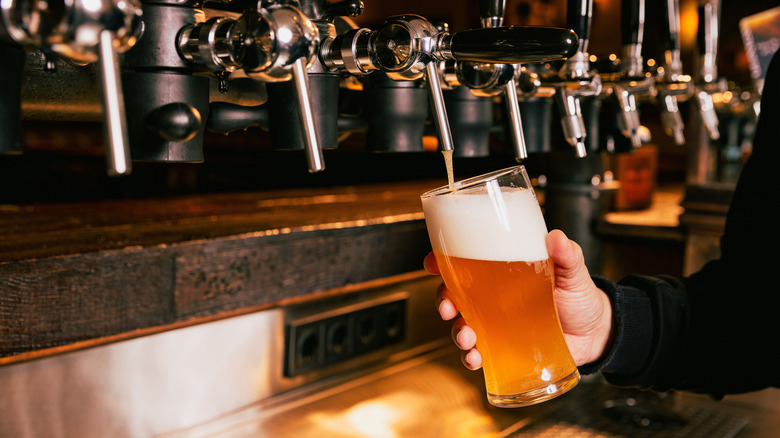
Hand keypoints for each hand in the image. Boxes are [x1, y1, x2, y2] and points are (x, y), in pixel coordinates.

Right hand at [424, 229, 613, 369]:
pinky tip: (475, 358)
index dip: (442, 260)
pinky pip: (477, 352)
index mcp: (502, 271)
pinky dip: (470, 357)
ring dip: (456, 332)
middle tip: (447, 307)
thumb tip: (556, 237)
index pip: (464, 262)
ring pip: (461, 324)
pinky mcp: (503, 347)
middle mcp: (492, 296)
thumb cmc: (580, 296)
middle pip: (453, 294)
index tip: (432, 262)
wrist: (596, 333)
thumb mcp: (574, 271)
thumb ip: (566, 254)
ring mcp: (495, 323)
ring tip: (467, 337)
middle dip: (442, 300)